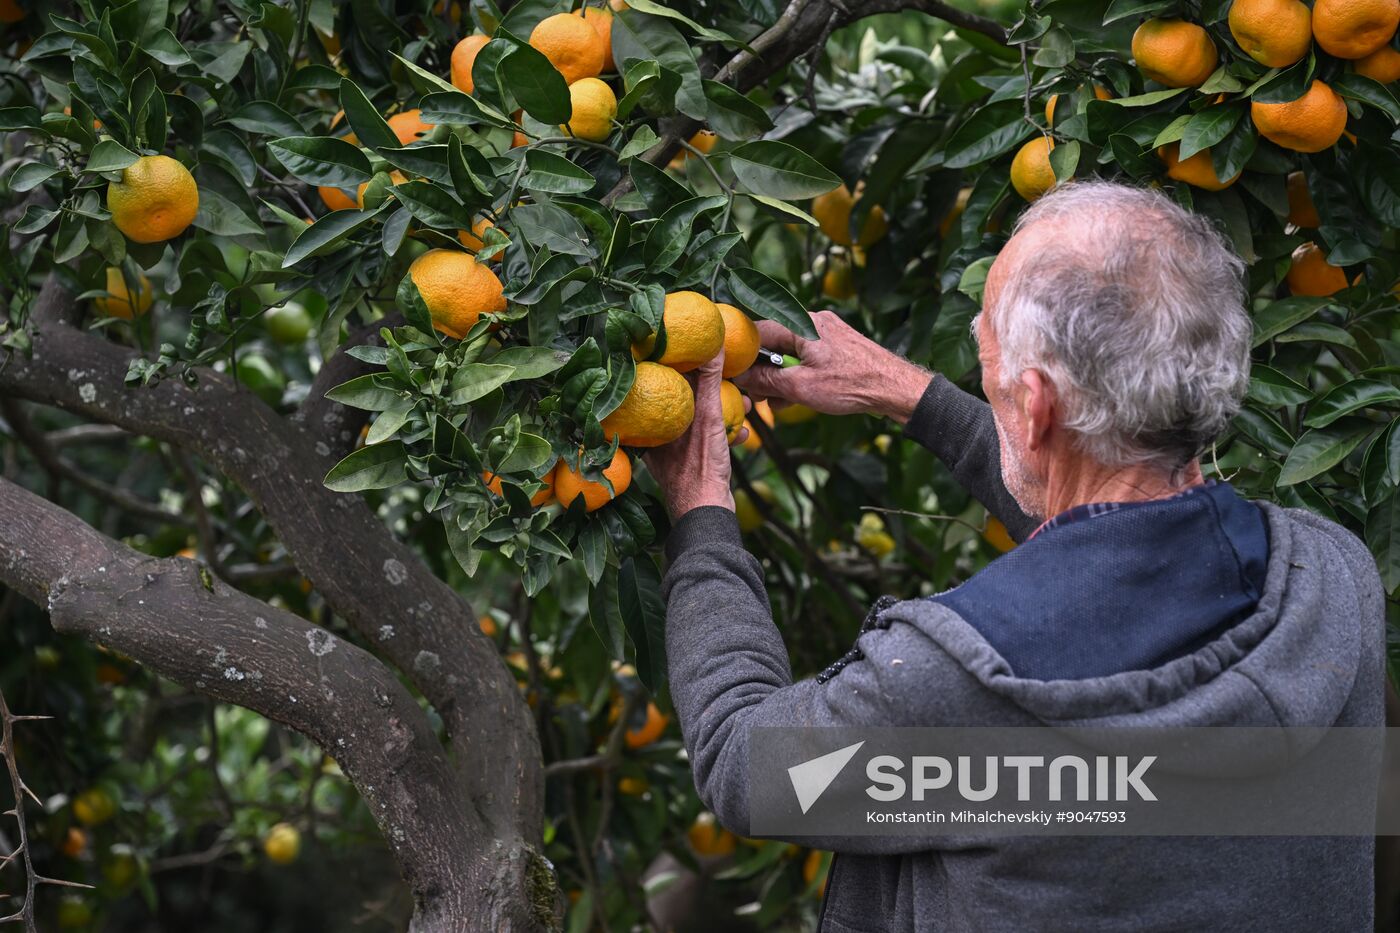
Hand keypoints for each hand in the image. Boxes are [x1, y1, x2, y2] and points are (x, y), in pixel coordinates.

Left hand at [644, 353, 736, 518]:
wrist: (706, 515)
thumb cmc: (701, 468)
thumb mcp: (708, 418)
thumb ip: (708, 382)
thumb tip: (712, 346)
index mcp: (654, 421)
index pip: (668, 383)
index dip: (687, 366)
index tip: (704, 353)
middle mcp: (659, 436)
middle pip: (687, 402)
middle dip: (715, 390)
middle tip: (736, 381)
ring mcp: (674, 453)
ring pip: (700, 422)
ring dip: (725, 412)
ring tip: (748, 406)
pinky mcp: (689, 466)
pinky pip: (706, 443)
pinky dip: (725, 436)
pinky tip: (741, 436)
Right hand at [734, 310, 931, 423]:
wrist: (896, 388)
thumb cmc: (852, 385)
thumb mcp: (801, 387)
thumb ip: (766, 380)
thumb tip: (741, 377)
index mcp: (803, 323)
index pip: (758, 330)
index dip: (743, 352)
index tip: (734, 373)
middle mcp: (814, 321)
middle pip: (774, 342)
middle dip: (763, 370)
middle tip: (758, 396)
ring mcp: (828, 332)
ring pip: (791, 352)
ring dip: (781, 376)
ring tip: (779, 403)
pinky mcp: (838, 345)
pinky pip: (808, 356)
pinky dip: (799, 374)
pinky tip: (798, 397)